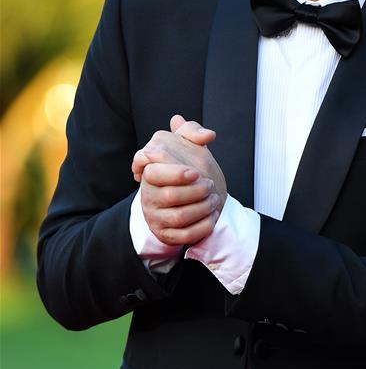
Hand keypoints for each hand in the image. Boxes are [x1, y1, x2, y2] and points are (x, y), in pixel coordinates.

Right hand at [132, 116, 227, 246]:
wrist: (184, 200)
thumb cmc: (185, 169)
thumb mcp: (186, 147)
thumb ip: (192, 132)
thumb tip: (207, 134)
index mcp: (150, 173)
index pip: (154, 173)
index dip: (176, 173)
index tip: (196, 173)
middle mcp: (148, 196)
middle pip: (169, 196)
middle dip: (195, 191)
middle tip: (210, 185)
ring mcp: (155, 217)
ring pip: (179, 217)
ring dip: (202, 208)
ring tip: (214, 199)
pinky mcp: (165, 234)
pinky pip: (184, 235)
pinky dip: (202, 226)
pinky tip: (213, 216)